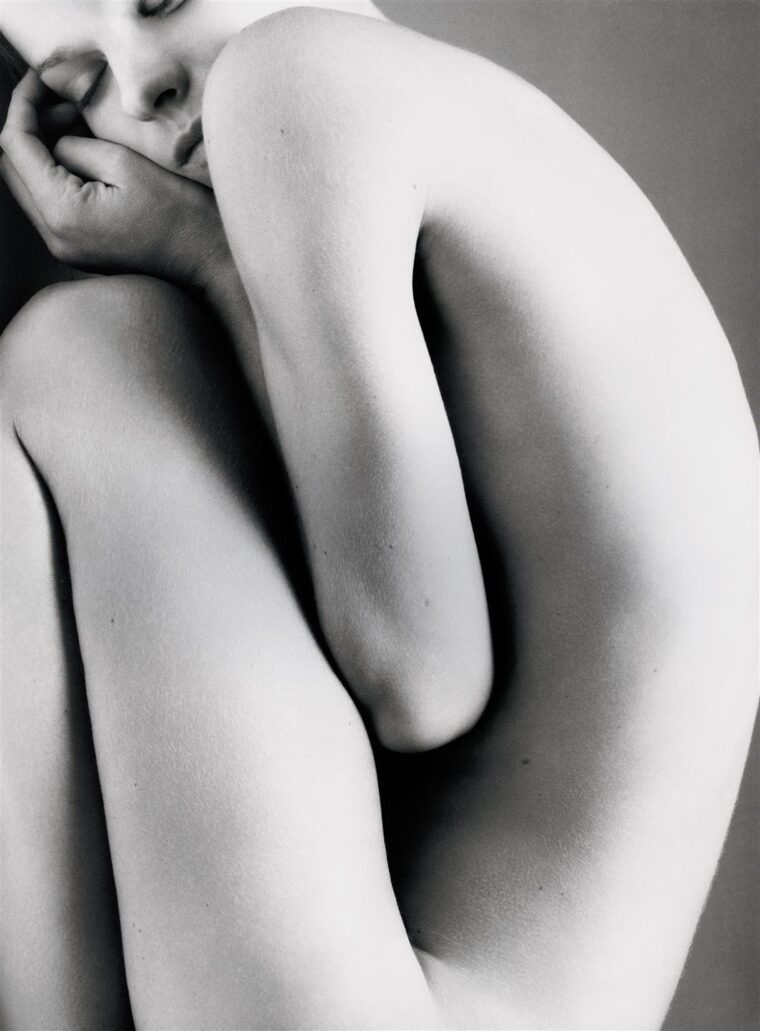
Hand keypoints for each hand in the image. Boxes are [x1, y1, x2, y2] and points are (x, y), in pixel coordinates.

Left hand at [0, 69, 227, 287]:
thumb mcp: (125, 163)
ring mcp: (65, 247)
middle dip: (29, 129)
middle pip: (12, 169)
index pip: (16, 148)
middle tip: (62, 104)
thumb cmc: (179, 214)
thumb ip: (76, 146)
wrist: (207, 260)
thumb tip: (56, 141)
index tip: (38, 79)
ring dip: (43, 152)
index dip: (22, 106)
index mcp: (63, 212)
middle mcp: (54, 236)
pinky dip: (57, 175)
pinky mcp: (79, 250)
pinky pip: (50, 205)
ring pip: (29, 186)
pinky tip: (85, 157)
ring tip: (77, 128)